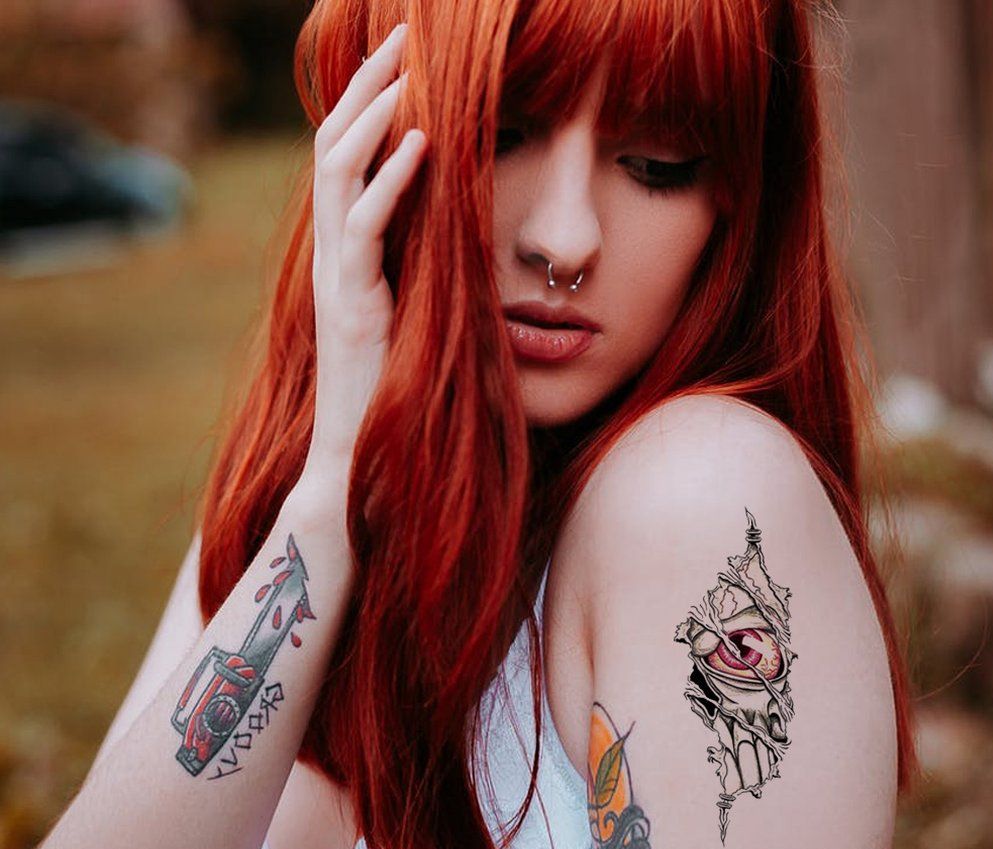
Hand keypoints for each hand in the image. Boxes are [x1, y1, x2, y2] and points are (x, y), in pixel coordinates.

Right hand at [303, 21, 426, 481]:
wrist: (356, 453)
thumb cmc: (390, 390)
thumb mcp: (405, 313)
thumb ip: (413, 267)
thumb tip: (450, 226)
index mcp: (344, 252)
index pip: (346, 159)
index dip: (368, 103)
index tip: (404, 59)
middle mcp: (331, 255)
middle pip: (333, 146)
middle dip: (368, 87)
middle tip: (403, 36)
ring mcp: (335, 278)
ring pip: (338, 174)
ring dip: (373, 115)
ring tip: (407, 70)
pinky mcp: (349, 306)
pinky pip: (362, 230)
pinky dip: (388, 182)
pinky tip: (420, 143)